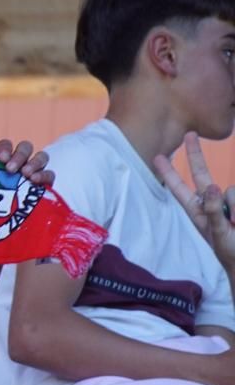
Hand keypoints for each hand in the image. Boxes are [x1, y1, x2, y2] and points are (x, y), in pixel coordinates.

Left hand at [0, 138, 53, 187]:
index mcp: (2, 160)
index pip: (6, 145)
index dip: (5, 148)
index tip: (0, 158)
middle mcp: (20, 164)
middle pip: (25, 148)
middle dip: (19, 156)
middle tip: (10, 169)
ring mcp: (34, 173)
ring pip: (41, 157)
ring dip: (34, 163)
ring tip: (25, 173)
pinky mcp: (44, 185)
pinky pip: (49, 175)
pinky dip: (44, 175)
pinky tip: (34, 180)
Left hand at [155, 133, 234, 267]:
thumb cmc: (229, 250)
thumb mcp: (218, 233)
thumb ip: (214, 211)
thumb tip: (213, 187)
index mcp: (197, 211)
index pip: (179, 188)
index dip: (169, 172)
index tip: (158, 156)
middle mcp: (211, 202)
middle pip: (202, 174)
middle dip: (195, 155)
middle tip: (189, 135)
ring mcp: (228, 202)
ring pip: (232, 190)